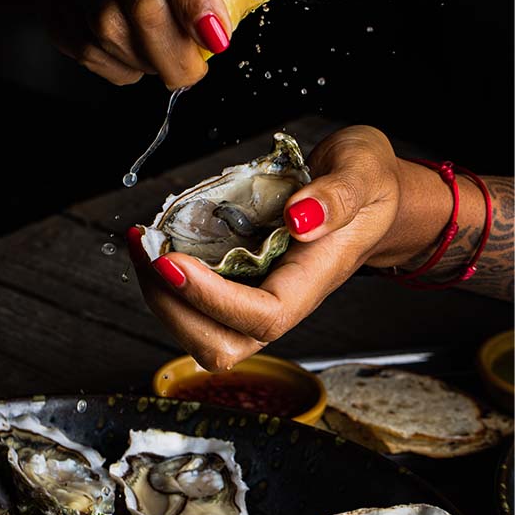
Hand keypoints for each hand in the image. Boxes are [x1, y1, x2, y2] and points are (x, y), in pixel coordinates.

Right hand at [28, 0, 336, 88]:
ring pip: (117, 43)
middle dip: (179, 56)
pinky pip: (100, 61)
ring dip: (153, 62)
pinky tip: (136, 47)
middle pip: (142, 12)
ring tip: (167, 48)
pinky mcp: (59, 15)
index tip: (220, 39)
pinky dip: (128, 67)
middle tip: (198, 63)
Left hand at [127, 126, 413, 370]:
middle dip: (172, 306)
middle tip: (146, 250)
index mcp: (313, 280)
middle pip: (221, 344)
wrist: (372, 195)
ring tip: (143, 246)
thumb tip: (299, 218)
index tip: (174, 260)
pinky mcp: (240, 283)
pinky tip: (157, 244)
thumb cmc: (370, 184)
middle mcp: (283, 300)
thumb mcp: (363, 170)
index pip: (262, 316)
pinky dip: (166, 281)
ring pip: (201, 333)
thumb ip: (338, 195)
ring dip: (161, 298)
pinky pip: (195, 306)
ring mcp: (258, 296)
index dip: (213, 299)